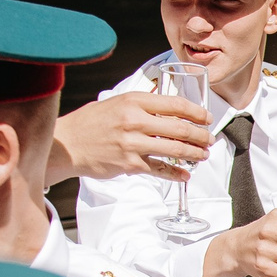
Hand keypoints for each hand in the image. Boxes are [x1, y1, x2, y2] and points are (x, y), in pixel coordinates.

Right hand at [48, 92, 211, 183]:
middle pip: (180, 128)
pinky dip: (176, 174)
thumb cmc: (90, 123)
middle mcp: (135, 120)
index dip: (197, 112)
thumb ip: (140, 104)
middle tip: (209, 139)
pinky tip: (185, 174)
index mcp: (133, 101)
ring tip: (203, 155)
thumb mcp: (115, 103)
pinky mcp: (130, 164)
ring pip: (175, 149)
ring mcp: (133, 144)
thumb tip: (165, 103)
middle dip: (201, 135)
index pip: (175, 104)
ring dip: (194, 154)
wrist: (67, 145)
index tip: (207, 118)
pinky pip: (160, 169)